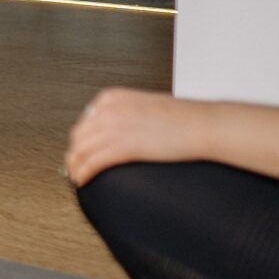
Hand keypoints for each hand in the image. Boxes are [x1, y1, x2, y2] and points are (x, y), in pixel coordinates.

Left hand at [66, 89, 202, 185]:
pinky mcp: (121, 146)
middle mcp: (107, 110)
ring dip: (75, 166)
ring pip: (80, 151)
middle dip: (75, 153)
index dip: (81, 138)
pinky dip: (83, 173)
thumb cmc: (184, 117)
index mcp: (112, 97)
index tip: (81, 149)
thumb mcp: (145, 105)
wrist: (203, 124)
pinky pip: (91, 163)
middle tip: (75, 165)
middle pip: (79, 136)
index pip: (85, 120)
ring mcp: (112, 127)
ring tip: (77, 177)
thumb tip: (118, 128)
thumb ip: (126, 112)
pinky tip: (83, 181)